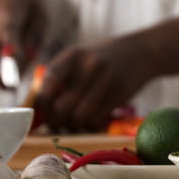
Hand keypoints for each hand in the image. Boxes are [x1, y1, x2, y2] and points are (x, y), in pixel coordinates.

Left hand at [35, 36, 154, 132]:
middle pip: (62, 106)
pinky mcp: (120, 93)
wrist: (139, 52)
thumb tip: (39, 108)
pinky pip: (98, 118)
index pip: (48, 84)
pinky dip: (90, 125)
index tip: (41, 114)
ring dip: (73, 126)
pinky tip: (90, 120)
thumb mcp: (78, 58)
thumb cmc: (100, 59)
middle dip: (55, 121)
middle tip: (56, 125)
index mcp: (71, 56)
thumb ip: (59, 77)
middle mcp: (88, 65)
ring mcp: (106, 79)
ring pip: (80, 116)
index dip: (42, 104)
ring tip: (72, 125)